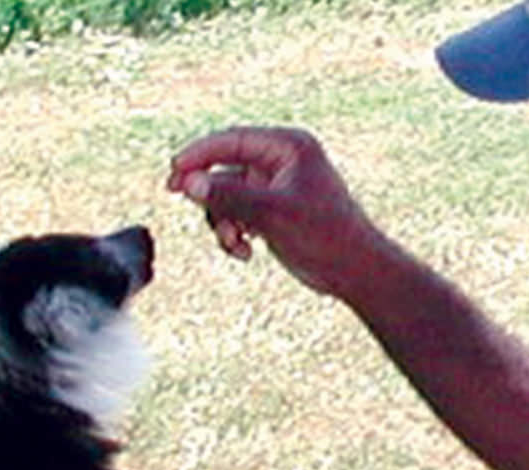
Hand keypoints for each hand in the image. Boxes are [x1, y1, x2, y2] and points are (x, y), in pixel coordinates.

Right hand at [165, 126, 376, 294]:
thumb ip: (230, 196)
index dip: (200, 153)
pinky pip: (236, 213)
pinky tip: (245, 252)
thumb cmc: (325, 235)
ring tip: (235, 243)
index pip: (233, 140)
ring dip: (222, 220)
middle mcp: (281, 161)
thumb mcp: (272, 213)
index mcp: (289, 146)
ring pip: (226, 194)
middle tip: (175, 193)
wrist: (354, 270)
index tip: (174, 170)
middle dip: (208, 190)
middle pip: (223, 165)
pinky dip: (233, 232)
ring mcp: (274, 186)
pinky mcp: (271, 210)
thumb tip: (188, 182)